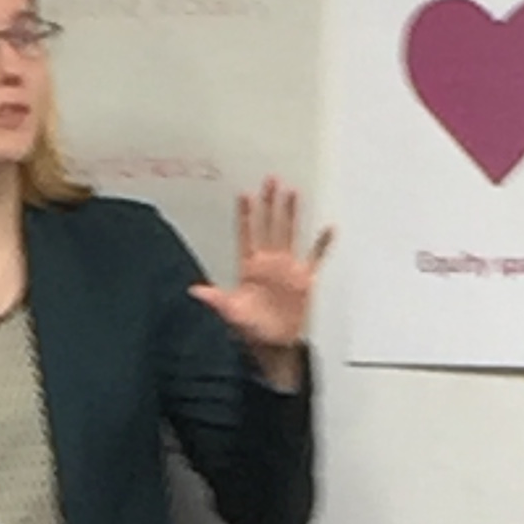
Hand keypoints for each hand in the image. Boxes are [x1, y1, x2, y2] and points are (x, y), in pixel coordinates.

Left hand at [191, 180, 331, 364]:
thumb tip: (194, 291)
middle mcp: (268, 263)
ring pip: (289, 234)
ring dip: (291, 214)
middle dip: (269, 203)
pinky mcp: (303, 279)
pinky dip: (322, 243)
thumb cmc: (250, 329)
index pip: (246, 235)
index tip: (243, 194)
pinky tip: (328, 228)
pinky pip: (315, 257)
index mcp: (249, 267)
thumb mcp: (231, 313)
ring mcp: (287, 268)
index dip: (244, 216)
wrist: (273, 344)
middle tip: (271, 180)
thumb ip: (215, 300)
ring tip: (293, 192)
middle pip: (269, 226)